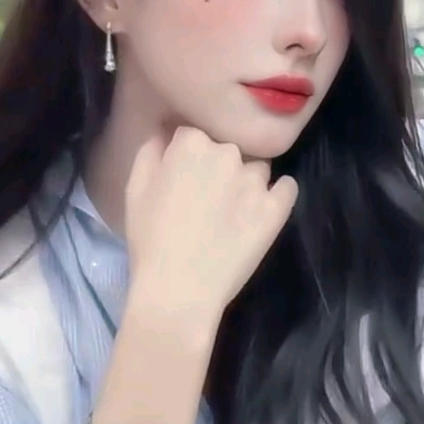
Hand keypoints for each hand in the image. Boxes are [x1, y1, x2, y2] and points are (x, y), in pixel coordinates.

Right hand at [125, 126, 297, 328]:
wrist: (178, 291)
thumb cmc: (150, 239)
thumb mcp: (136, 189)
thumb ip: (151, 150)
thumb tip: (167, 132)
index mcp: (191, 143)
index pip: (194, 133)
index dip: (187, 155)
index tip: (182, 176)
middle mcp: (228, 153)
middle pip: (228, 148)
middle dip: (218, 165)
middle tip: (204, 197)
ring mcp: (256, 181)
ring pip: (257, 167)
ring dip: (247, 180)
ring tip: (232, 209)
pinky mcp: (277, 208)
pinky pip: (287, 187)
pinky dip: (278, 194)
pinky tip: (263, 209)